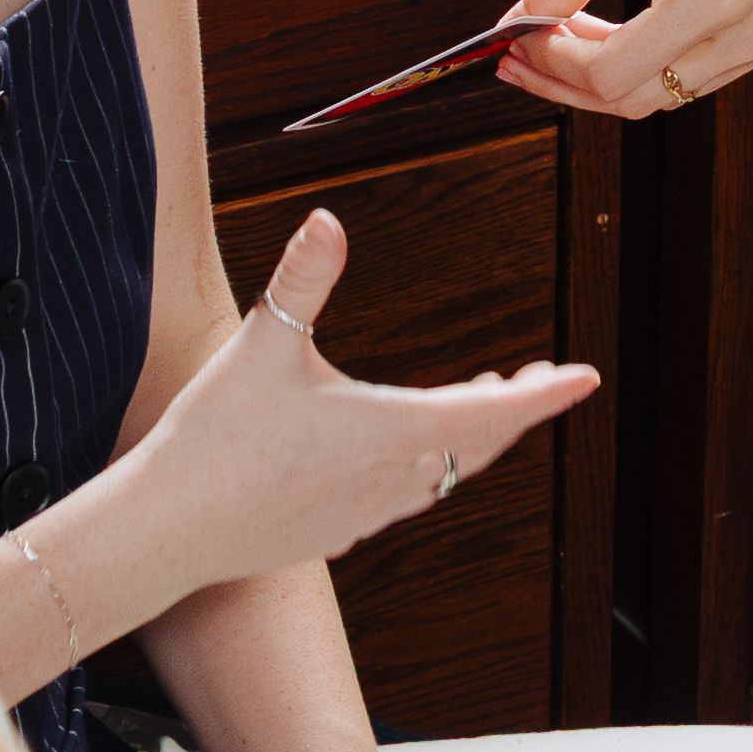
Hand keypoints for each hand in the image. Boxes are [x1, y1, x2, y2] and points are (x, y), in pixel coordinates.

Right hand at [128, 209, 599, 582]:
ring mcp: (365, 514)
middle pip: (477, 445)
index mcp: (392, 432)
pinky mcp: (336, 532)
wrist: (166, 531)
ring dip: (470, 438)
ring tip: (480, 400)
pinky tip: (405, 455)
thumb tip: (327, 219)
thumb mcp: (262, 346)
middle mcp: (392, 482)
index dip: (545, 393)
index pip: (494, 412)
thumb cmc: (215, 439)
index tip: (586, 379)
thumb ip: (301, 280)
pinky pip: (402, 498)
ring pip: (442, 475)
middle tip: (539, 379)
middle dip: (513, 409)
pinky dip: (426, 467)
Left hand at [500, 0, 752, 118]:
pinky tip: (615, 30)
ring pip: (669, 93)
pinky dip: (651, 59)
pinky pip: (701, 70)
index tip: (514, 37)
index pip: (611, 73)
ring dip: (608, 73)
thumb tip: (526, 17)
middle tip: (520, 51)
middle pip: (638, 100)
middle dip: (569, 80)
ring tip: (561, 36)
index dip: (551, 62)